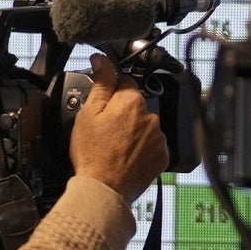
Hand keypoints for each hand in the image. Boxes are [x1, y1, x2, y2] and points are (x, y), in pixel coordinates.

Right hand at [69, 67, 168, 200]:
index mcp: (132, 101)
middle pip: (135, 106)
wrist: (104, 189)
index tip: (102, 108)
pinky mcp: (162, 156)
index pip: (124, 83)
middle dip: (123, 114)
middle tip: (105, 131)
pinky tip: (126, 157)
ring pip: (145, 125)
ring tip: (115, 147)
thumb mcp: (88, 113)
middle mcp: (151, 116)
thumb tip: (102, 60)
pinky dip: (142, 148)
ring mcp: (159, 138)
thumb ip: (101, 83)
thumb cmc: (92, 154)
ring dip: (134, 131)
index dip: (110, 94)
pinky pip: (153, 145)